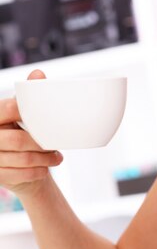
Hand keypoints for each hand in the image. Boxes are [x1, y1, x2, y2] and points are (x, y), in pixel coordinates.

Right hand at [0, 69, 62, 195]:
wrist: (16, 165)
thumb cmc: (21, 134)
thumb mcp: (23, 114)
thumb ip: (29, 95)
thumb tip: (38, 73)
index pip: (8, 109)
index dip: (25, 113)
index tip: (43, 120)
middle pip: (19, 140)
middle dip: (42, 145)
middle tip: (56, 147)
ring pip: (23, 159)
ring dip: (45, 160)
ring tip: (57, 158)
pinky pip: (20, 175)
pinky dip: (37, 172)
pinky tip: (44, 169)